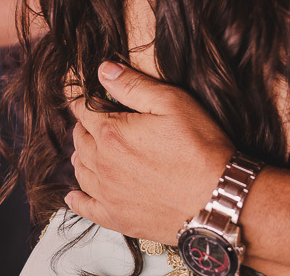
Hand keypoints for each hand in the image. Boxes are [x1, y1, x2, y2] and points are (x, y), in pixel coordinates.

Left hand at [66, 62, 233, 243]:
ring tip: (86, 149)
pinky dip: (77, 200)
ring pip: (80, 170)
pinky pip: (86, 209)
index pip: (83, 110)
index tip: (79, 94)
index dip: (81, 99)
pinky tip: (73, 196)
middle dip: (83, 126)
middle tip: (92, 119)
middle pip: (79, 140)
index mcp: (111, 133)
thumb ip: (134, 85)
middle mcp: (103, 165)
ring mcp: (108, 194)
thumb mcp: (172, 103)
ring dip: (80, 156)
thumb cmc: (200, 148)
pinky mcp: (118, 218)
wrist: (216, 199)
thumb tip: (103, 70)